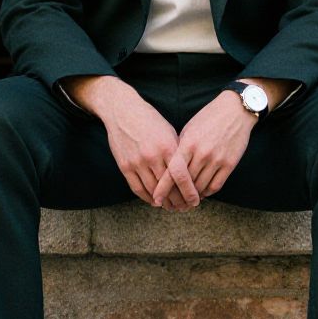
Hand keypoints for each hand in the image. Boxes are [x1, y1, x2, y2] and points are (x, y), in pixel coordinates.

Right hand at [61, 75, 197, 207]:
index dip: (189, 192)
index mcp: (168, 146)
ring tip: (172, 207)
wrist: (122, 111)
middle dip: (178, 200)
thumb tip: (189, 173)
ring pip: (153, 190)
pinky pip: (137, 188)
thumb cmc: (150, 120)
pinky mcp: (125, 166)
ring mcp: (137, 162)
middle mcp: (153, 156)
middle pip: (168, 187)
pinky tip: (155, 201)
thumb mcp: (169, 132)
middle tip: (185, 207)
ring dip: (164, 202)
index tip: (195, 200)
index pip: (182, 176)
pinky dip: (147, 198)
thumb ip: (178, 152)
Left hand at [152, 90, 255, 207]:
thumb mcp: (188, 130)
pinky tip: (201, 193)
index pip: (172, 171)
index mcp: (188, 143)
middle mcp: (202, 153)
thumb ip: (179, 150)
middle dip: (177, 196)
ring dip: (192, 196)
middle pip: (186, 183)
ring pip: (200, 187)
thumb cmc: (208, 119)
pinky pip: (215, 186)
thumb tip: (168, 171)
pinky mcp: (229, 164)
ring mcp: (217, 159)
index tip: (157, 199)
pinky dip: (206, 192)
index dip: (163, 188)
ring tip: (185, 200)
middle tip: (171, 204)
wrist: (235, 111)